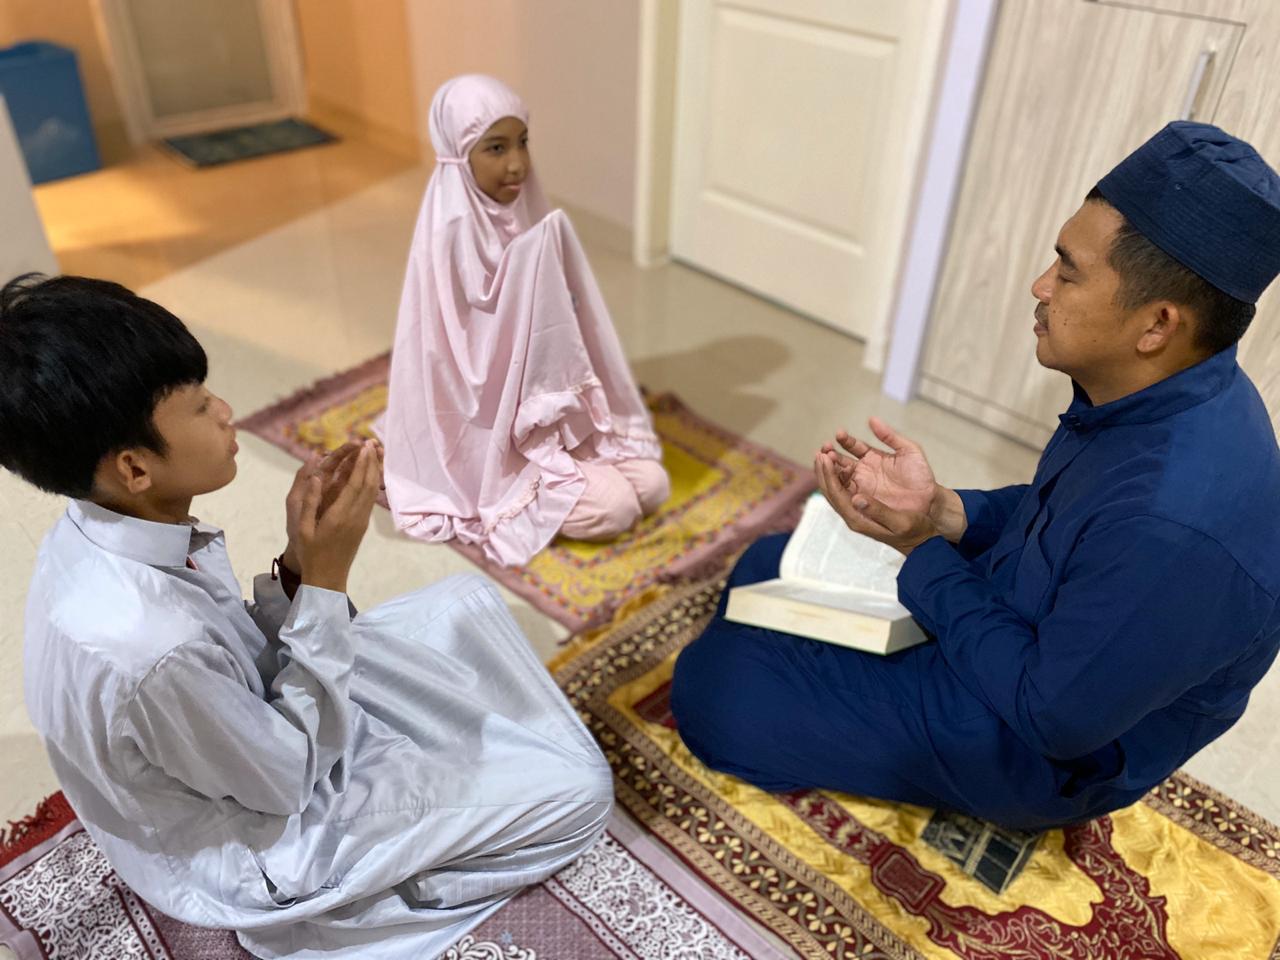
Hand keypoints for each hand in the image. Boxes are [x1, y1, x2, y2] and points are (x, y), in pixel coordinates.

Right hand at [286, 440, 382, 592]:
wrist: (328, 577)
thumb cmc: (311, 553)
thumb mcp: (303, 528)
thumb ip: (310, 501)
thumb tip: (316, 477)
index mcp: (340, 515)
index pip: (356, 483)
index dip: (362, 463)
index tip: (364, 446)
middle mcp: (355, 516)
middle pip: (369, 484)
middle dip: (371, 462)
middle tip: (372, 442)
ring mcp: (361, 521)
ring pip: (372, 492)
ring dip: (374, 471)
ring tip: (374, 454)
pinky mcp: (362, 525)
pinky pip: (370, 500)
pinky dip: (372, 484)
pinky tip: (370, 475)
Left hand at [814, 449, 938, 555]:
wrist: (922, 539)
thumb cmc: (914, 531)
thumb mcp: (900, 522)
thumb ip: (879, 511)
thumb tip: (857, 498)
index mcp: (858, 519)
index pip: (836, 494)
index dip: (829, 474)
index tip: (825, 456)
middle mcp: (853, 513)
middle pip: (830, 489)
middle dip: (824, 469)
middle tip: (822, 449)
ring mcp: (857, 507)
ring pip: (837, 486)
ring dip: (831, 468)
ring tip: (828, 449)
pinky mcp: (864, 501)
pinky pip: (847, 485)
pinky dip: (842, 470)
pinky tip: (843, 459)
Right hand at [819, 418, 935, 515]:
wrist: (929, 500)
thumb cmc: (921, 476)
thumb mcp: (909, 451)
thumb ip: (890, 436)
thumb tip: (871, 419)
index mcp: (871, 458)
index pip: (852, 447)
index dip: (844, 441)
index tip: (839, 434)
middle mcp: (863, 472)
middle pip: (839, 462)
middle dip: (830, 455)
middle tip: (825, 448)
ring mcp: (861, 487)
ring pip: (837, 478)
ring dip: (828, 469)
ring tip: (823, 459)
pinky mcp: (861, 502)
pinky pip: (843, 495)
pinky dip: (835, 486)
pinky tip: (831, 477)